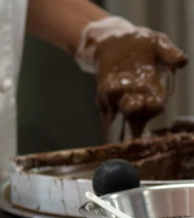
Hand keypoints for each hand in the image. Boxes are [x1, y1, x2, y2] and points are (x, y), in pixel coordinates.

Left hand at [76, 17, 187, 139]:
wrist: (116, 39)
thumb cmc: (142, 43)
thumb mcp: (158, 43)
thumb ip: (169, 52)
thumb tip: (182, 61)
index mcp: (155, 88)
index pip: (157, 102)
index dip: (155, 104)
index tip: (154, 103)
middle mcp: (138, 96)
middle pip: (136, 110)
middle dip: (134, 109)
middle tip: (131, 105)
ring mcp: (119, 96)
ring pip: (118, 106)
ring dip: (115, 103)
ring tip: (115, 94)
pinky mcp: (104, 93)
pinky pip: (103, 98)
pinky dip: (103, 96)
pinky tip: (105, 87)